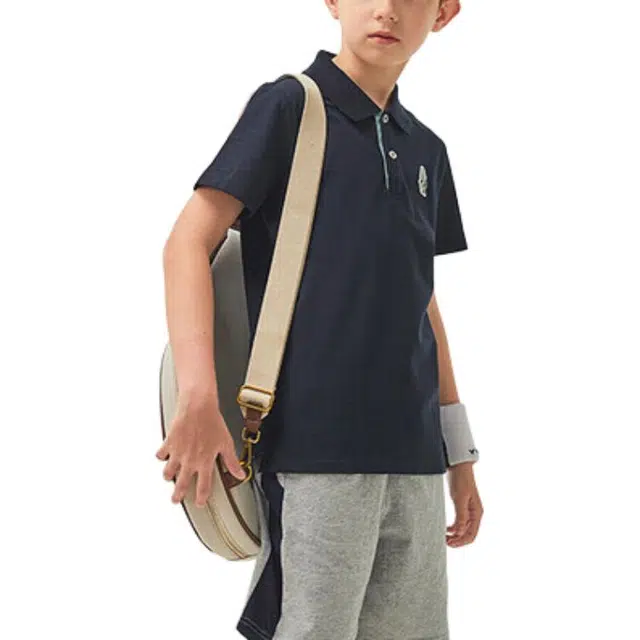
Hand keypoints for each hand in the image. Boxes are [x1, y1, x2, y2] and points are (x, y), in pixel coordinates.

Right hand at [156, 392, 245, 506]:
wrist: (198, 406)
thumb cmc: (212, 422)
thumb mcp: (226, 443)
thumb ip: (231, 462)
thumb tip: (240, 473)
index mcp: (205, 462)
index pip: (203, 487)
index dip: (202, 498)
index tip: (200, 503)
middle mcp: (190, 461)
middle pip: (181, 485)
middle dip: (178, 495)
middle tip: (176, 499)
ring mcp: (177, 453)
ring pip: (168, 472)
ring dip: (169, 476)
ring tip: (170, 477)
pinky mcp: (168, 443)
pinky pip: (161, 455)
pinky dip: (162, 456)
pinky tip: (165, 456)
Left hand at [445, 461, 482, 546]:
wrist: (458, 466)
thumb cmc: (461, 480)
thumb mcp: (460, 499)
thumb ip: (461, 516)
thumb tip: (459, 533)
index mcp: (477, 513)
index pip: (471, 535)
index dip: (461, 542)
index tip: (449, 544)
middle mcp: (474, 514)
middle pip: (468, 534)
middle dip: (457, 540)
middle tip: (445, 542)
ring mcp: (468, 510)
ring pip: (463, 529)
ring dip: (455, 535)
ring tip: (444, 537)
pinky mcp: (462, 506)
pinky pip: (459, 522)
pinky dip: (453, 527)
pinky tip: (446, 528)